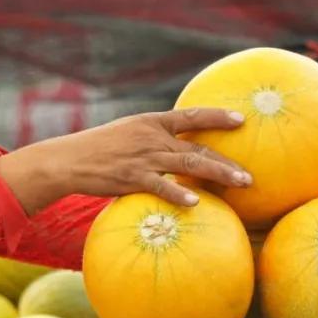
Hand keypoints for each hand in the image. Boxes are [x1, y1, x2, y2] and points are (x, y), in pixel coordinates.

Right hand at [0, 108, 252, 213]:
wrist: (67, 160)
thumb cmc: (97, 150)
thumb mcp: (126, 134)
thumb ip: (152, 139)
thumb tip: (175, 150)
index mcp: (151, 122)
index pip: (192, 115)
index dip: (218, 116)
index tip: (242, 119)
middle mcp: (151, 137)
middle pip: (198, 147)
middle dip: (227, 161)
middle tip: (250, 175)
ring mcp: (143, 157)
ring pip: (189, 164)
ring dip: (218, 174)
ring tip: (241, 184)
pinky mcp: (131, 177)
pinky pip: (160, 186)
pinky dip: (178, 194)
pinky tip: (195, 203)